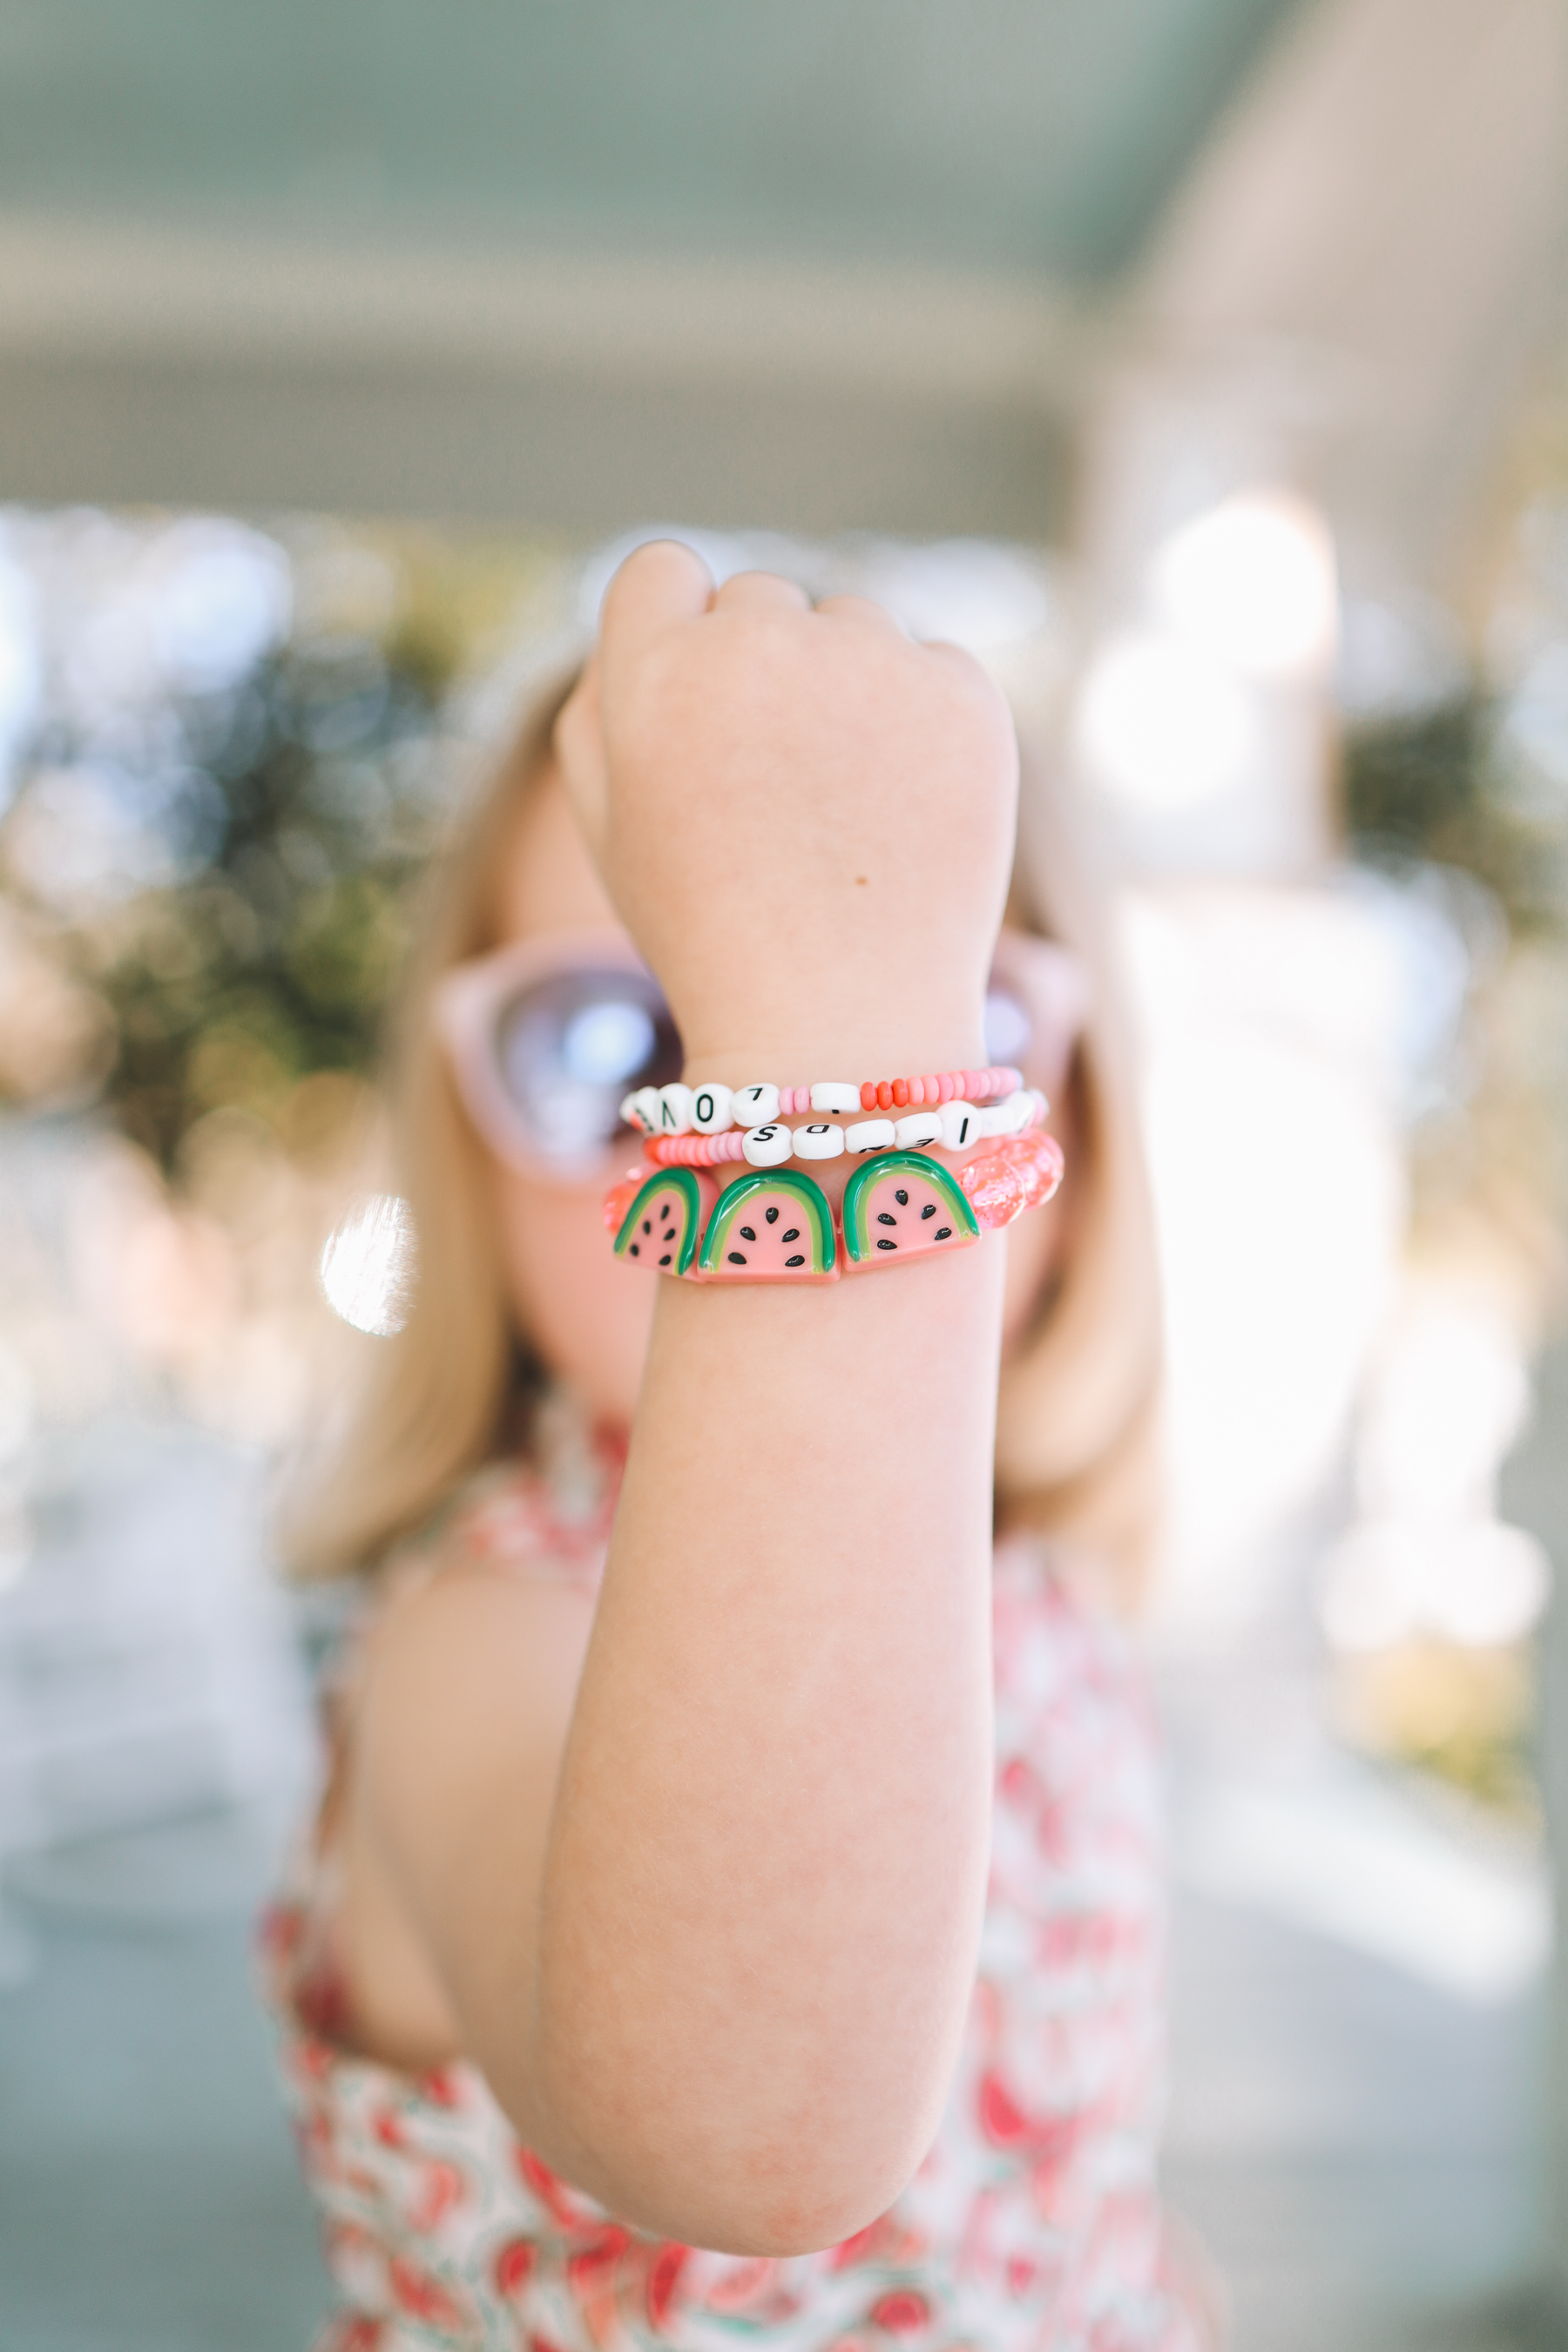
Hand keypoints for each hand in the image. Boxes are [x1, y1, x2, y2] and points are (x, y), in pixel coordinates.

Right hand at [554, 544, 1018, 1082]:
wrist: (839, 1028)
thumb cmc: (708, 931)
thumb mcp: (612, 823)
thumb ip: (607, 696)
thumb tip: (668, 600)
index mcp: (657, 669)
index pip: (663, 570)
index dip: (677, 640)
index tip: (700, 710)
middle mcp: (763, 643)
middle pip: (760, 600)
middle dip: (761, 673)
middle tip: (773, 792)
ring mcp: (873, 664)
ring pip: (853, 626)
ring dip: (846, 691)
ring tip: (841, 815)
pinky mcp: (964, 696)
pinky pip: (932, 667)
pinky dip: (922, 724)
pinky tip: (902, 813)